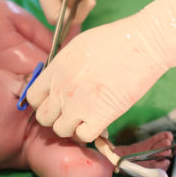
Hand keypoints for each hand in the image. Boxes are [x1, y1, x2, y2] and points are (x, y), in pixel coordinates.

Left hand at [26, 0, 175, 141]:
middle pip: (44, 118)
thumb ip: (62, 67)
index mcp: (55, 71)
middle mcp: (61, 90)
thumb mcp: (77, 47)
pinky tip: (99, 121)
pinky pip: (83, 136)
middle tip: (71, 112)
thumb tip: (57, 80)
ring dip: (72, 127)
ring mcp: (79, 105)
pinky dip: (90, 132)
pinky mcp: (100, 117)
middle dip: (56, 117)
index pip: (33, 98)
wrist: (143, 44)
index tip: (56, 101)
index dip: (43, 102)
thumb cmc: (114, 39)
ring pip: (61, 130)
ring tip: (86, 117)